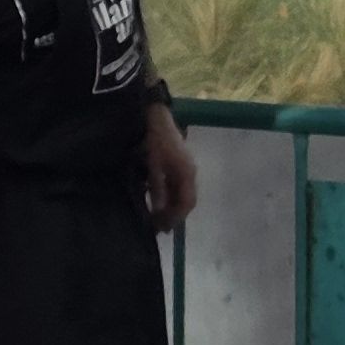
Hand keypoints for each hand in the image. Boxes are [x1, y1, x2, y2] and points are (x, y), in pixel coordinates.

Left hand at [142, 105, 198, 231]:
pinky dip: (169, 196)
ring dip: (171, 206)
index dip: (176, 217)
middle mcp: (190, 172)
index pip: (187, 202)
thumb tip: (159, 210)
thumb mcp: (154, 167)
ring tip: (157, 218)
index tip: (163, 229)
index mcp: (187, 173)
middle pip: (186, 200)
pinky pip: (177, 185)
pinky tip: (157, 201)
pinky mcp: (179, 163)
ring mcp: (186, 167)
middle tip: (158, 227)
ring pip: (182, 193)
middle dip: (174, 215)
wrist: (156, 116)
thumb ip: (158, 189)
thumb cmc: (155, 141)